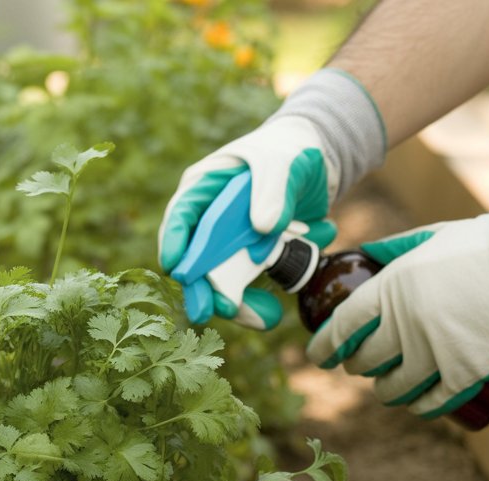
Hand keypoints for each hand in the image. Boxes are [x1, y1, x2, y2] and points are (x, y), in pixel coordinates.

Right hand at [158, 69, 385, 326]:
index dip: (174, 243)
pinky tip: (275, 313)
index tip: (177, 270)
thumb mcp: (284, 163)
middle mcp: (208, 220)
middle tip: (207, 312)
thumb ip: (274, 189)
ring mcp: (227, 244)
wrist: (314, 166)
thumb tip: (262, 227)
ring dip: (236, 304)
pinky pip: (246, 289)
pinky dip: (260, 302)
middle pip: (195, 257)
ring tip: (263, 319)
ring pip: (219, 281)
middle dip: (201, 288)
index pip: (180, 215)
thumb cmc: (290, 152)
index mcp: (204, 188)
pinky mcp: (248, 261)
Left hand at [304, 214, 488, 417]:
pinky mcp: (465, 374)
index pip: (341, 327)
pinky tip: (417, 405)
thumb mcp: (431, 237)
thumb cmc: (485, 245)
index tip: (318, 357)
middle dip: (356, 366)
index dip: (324, 347)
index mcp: (391, 288)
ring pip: (392, 388)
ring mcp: (435, 352)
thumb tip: (364, 255)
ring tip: (387, 387)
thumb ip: (394, 249)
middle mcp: (406, 324)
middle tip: (359, 365)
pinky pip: (431, 403)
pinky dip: (420, 407)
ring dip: (385, 391)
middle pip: (364, 361)